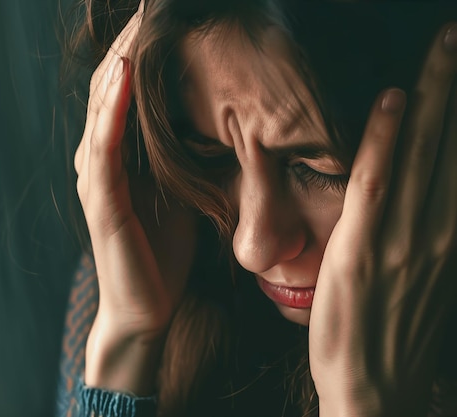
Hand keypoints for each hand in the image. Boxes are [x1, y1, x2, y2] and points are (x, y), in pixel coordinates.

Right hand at [74, 1, 196, 393]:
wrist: (148, 306)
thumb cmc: (165, 248)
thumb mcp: (180, 188)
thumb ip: (181, 153)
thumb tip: (218, 115)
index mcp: (119, 154)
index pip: (124, 89)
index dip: (140, 48)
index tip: (164, 13)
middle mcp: (100, 158)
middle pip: (108, 87)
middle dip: (129, 42)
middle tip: (150, 2)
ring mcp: (97, 178)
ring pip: (102, 106)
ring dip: (120, 60)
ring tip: (138, 20)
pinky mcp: (103, 201)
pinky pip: (105, 146)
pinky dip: (113, 108)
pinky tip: (124, 73)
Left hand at [309, 24, 456, 415]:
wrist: (376, 390)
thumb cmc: (394, 336)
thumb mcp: (422, 282)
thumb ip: (426, 236)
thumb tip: (428, 197)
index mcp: (448, 238)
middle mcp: (437, 232)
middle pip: (451, 145)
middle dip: (454, 87)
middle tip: (454, 35)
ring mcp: (402, 241)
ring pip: (423, 155)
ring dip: (432, 97)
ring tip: (441, 49)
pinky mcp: (362, 252)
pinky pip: (376, 185)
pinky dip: (386, 141)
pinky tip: (391, 103)